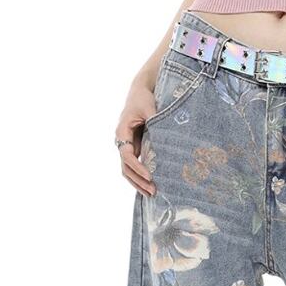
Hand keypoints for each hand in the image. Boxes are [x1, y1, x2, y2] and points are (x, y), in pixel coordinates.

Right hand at [115, 81, 156, 195]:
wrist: (141, 91)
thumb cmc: (144, 98)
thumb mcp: (149, 107)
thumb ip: (154, 122)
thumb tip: (163, 138)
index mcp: (122, 132)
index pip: (127, 155)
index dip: (137, 167)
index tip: (150, 177)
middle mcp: (122, 142)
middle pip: (126, 167)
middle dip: (138, 181)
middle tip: (153, 191)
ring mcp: (128, 146)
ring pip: (128, 170)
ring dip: (138, 183)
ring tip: (152, 194)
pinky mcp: (135, 148)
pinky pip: (135, 166)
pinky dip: (141, 177)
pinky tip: (150, 187)